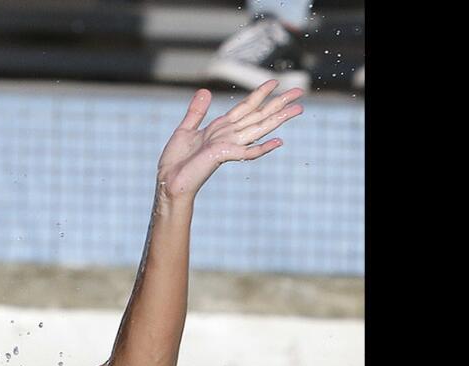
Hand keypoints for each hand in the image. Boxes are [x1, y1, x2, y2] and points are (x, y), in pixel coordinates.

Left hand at [156, 80, 302, 199]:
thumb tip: (205, 91)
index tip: (274, 82)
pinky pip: (247, 152)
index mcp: (220, 128)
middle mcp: (229, 135)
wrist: (168, 180)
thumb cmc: (176, 161)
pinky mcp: (223, 156)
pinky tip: (279, 142)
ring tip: (298, 109)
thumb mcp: (184, 130)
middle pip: (259, 115)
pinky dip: (262, 148)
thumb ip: (196, 112)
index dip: (259, 94)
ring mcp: (228, 145)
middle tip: (299, 92)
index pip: (245, 107)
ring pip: (259, 128)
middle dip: (279, 103)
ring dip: (279, 118)